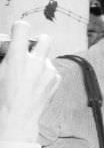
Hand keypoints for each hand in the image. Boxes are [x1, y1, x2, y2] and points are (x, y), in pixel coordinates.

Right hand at [0, 20, 59, 142]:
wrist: (16, 119)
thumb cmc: (1, 97)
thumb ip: (4, 57)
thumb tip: (8, 51)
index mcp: (17, 57)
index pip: (22, 27)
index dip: (18, 29)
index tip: (17, 33)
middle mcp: (36, 62)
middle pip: (44, 39)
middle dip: (36, 42)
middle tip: (28, 51)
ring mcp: (48, 71)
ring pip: (46, 57)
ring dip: (38, 61)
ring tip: (27, 75)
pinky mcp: (55, 81)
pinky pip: (51, 71)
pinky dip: (44, 74)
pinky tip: (34, 85)